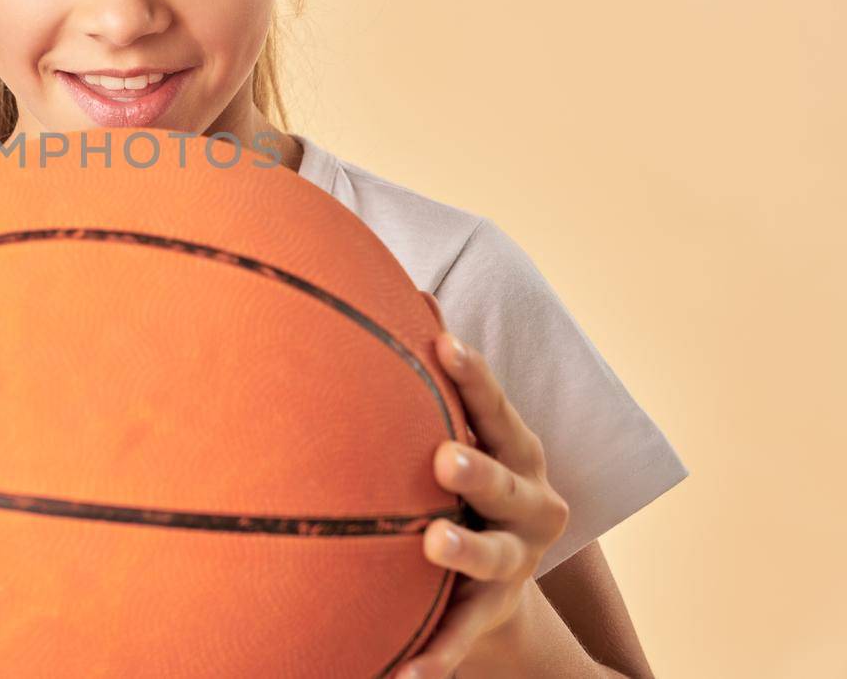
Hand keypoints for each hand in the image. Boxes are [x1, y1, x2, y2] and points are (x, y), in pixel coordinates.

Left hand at [396, 292, 571, 678]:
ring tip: (431, 547)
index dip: (475, 376)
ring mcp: (513, 564)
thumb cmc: (465, 478)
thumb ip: (438, 374)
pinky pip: (459, 636)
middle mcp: (527, 506)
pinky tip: (400, 672)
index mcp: (516, 452)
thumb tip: (407, 288)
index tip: (443, 342)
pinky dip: (432, 655)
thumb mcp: (463, 429)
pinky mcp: (488, 616)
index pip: (498, 409)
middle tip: (442, 457)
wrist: (499, 585)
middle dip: (477, 469)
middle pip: (505, 485)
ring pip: (492, 559)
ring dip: (463, 553)